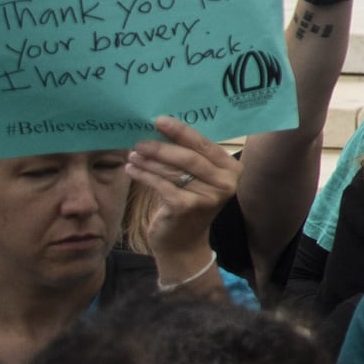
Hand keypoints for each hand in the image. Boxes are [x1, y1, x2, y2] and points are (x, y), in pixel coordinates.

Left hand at [132, 117, 239, 278]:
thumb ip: (190, 155)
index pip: (204, 144)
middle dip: (161, 146)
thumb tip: (162, 127)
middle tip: (139, 140)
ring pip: (172, 170)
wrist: (183, 243)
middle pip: (189, 157)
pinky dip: (143, 175)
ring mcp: (208, 197)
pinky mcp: (187, 207)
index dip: (180, 131)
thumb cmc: (188, 202)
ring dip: (148, 160)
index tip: (159, 120)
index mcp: (232, 169)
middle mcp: (226, 183)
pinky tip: (131, 169)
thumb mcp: (197, 178)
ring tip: (132, 154)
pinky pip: (160, 184)